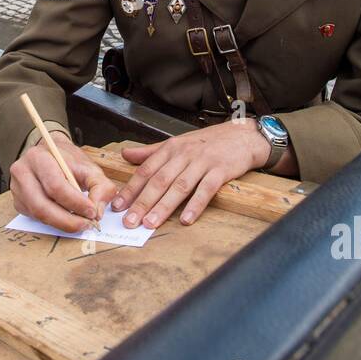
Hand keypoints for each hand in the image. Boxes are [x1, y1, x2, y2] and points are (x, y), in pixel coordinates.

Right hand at [9, 131, 117, 232]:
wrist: (51, 154)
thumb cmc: (69, 161)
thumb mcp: (90, 167)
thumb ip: (101, 187)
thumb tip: (97, 212)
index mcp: (39, 157)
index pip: (55, 186)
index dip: (75, 203)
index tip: (92, 212)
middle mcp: (22, 172)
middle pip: (42, 205)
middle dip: (67, 220)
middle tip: (86, 225)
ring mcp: (17, 189)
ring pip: (38, 215)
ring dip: (61, 224)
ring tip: (79, 223)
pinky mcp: (18, 202)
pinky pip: (36, 218)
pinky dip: (53, 222)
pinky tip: (66, 218)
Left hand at [114, 121, 270, 227]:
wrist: (242, 136)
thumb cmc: (208, 142)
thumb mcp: (178, 143)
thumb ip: (151, 152)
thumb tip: (125, 155)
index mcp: (171, 148)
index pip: (146, 170)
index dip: (131, 189)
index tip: (117, 207)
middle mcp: (184, 154)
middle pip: (159, 180)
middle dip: (142, 202)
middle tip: (129, 221)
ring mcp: (203, 162)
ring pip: (179, 186)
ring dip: (164, 206)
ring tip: (150, 223)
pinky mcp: (221, 170)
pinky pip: (206, 190)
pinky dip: (195, 205)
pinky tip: (186, 219)